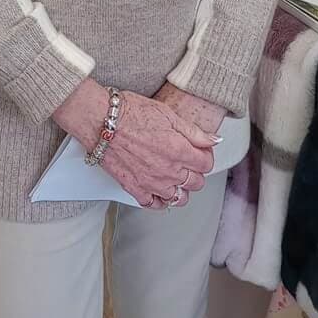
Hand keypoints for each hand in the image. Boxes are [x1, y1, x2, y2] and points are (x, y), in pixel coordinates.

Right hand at [53, 79, 217, 208]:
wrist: (102, 121)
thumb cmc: (132, 113)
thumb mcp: (170, 115)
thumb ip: (195, 132)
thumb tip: (215, 141)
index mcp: (179, 151)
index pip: (206, 165)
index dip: (206, 156)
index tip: (201, 150)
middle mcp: (167, 171)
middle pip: (196, 183)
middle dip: (197, 172)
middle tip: (189, 161)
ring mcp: (151, 183)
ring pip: (178, 198)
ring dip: (181, 189)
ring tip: (177, 176)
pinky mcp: (133, 189)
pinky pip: (153, 205)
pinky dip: (160, 200)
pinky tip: (160, 189)